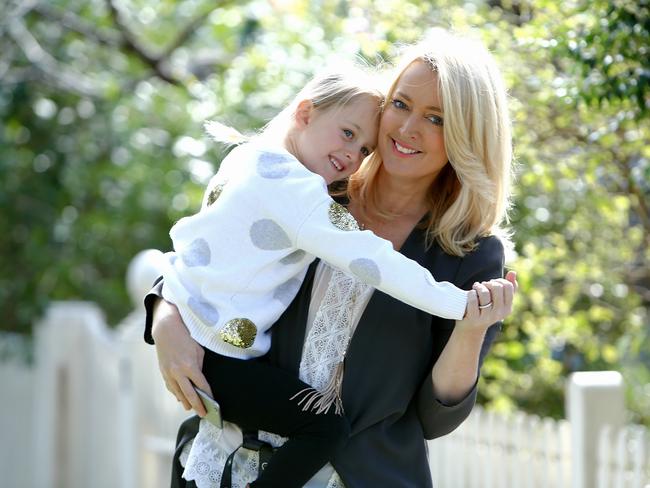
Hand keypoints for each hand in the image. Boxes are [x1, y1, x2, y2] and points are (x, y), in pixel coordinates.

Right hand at [151, 299, 212, 416]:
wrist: (166, 329)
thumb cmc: (186, 337)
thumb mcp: (198, 350)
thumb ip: (199, 366)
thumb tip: (200, 381)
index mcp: (189, 366)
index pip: (201, 385)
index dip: (208, 395)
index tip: (213, 403)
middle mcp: (177, 372)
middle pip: (189, 394)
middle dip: (197, 405)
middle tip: (204, 415)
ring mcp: (168, 373)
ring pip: (177, 392)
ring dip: (185, 402)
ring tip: (191, 409)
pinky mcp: (163, 372)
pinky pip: (170, 386)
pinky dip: (176, 393)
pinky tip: (180, 398)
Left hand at [457, 270, 516, 331]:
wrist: (471, 329)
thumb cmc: (486, 310)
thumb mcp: (499, 302)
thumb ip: (509, 288)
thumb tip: (513, 272)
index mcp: (507, 308)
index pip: (508, 286)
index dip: (499, 280)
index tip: (492, 283)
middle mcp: (498, 314)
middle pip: (497, 288)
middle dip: (488, 283)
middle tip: (483, 285)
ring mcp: (486, 317)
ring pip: (484, 293)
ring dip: (478, 286)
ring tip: (476, 287)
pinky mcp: (473, 318)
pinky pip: (473, 300)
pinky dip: (471, 293)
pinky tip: (471, 293)